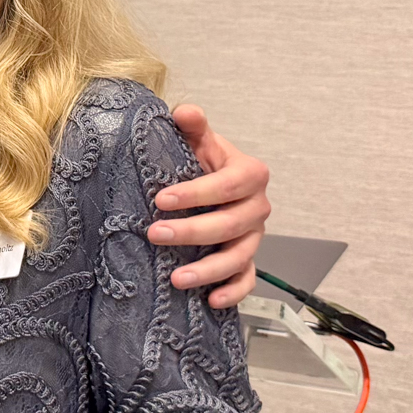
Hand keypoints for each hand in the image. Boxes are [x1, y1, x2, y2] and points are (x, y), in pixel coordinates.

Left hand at [149, 104, 270, 308]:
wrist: (212, 182)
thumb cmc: (201, 161)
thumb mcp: (198, 141)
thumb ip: (193, 126)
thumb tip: (185, 111)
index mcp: (250, 174)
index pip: (228, 185)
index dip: (197, 193)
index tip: (161, 199)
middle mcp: (257, 207)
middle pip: (231, 224)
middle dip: (193, 232)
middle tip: (155, 234)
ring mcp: (254, 236)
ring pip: (239, 257)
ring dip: (209, 270)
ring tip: (176, 279)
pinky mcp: (248, 260)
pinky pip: (247, 280)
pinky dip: (233, 292)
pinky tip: (210, 301)